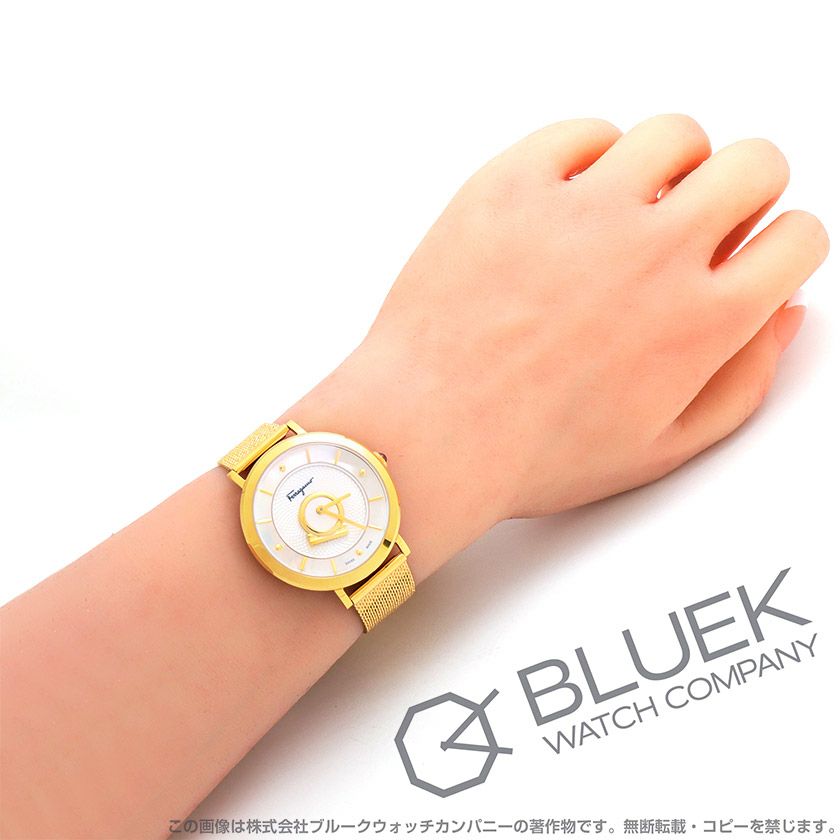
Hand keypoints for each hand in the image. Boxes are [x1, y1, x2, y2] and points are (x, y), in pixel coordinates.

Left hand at [280, 115, 827, 580]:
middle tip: (704, 219)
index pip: (798, 238)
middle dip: (745, 189)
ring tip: (637, 205)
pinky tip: (573, 196)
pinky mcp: (512, 185)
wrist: (427, 433)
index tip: (753, 253)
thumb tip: (782, 315)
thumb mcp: (658, 449)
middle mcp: (654, 251)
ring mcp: (580, 208)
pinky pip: (579, 132)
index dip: (782, 245)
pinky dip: (590, 154)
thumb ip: (740, 384)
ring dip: (672, 164)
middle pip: (755, 164)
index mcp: (700, 322)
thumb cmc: (530, 453)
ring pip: (673, 134)